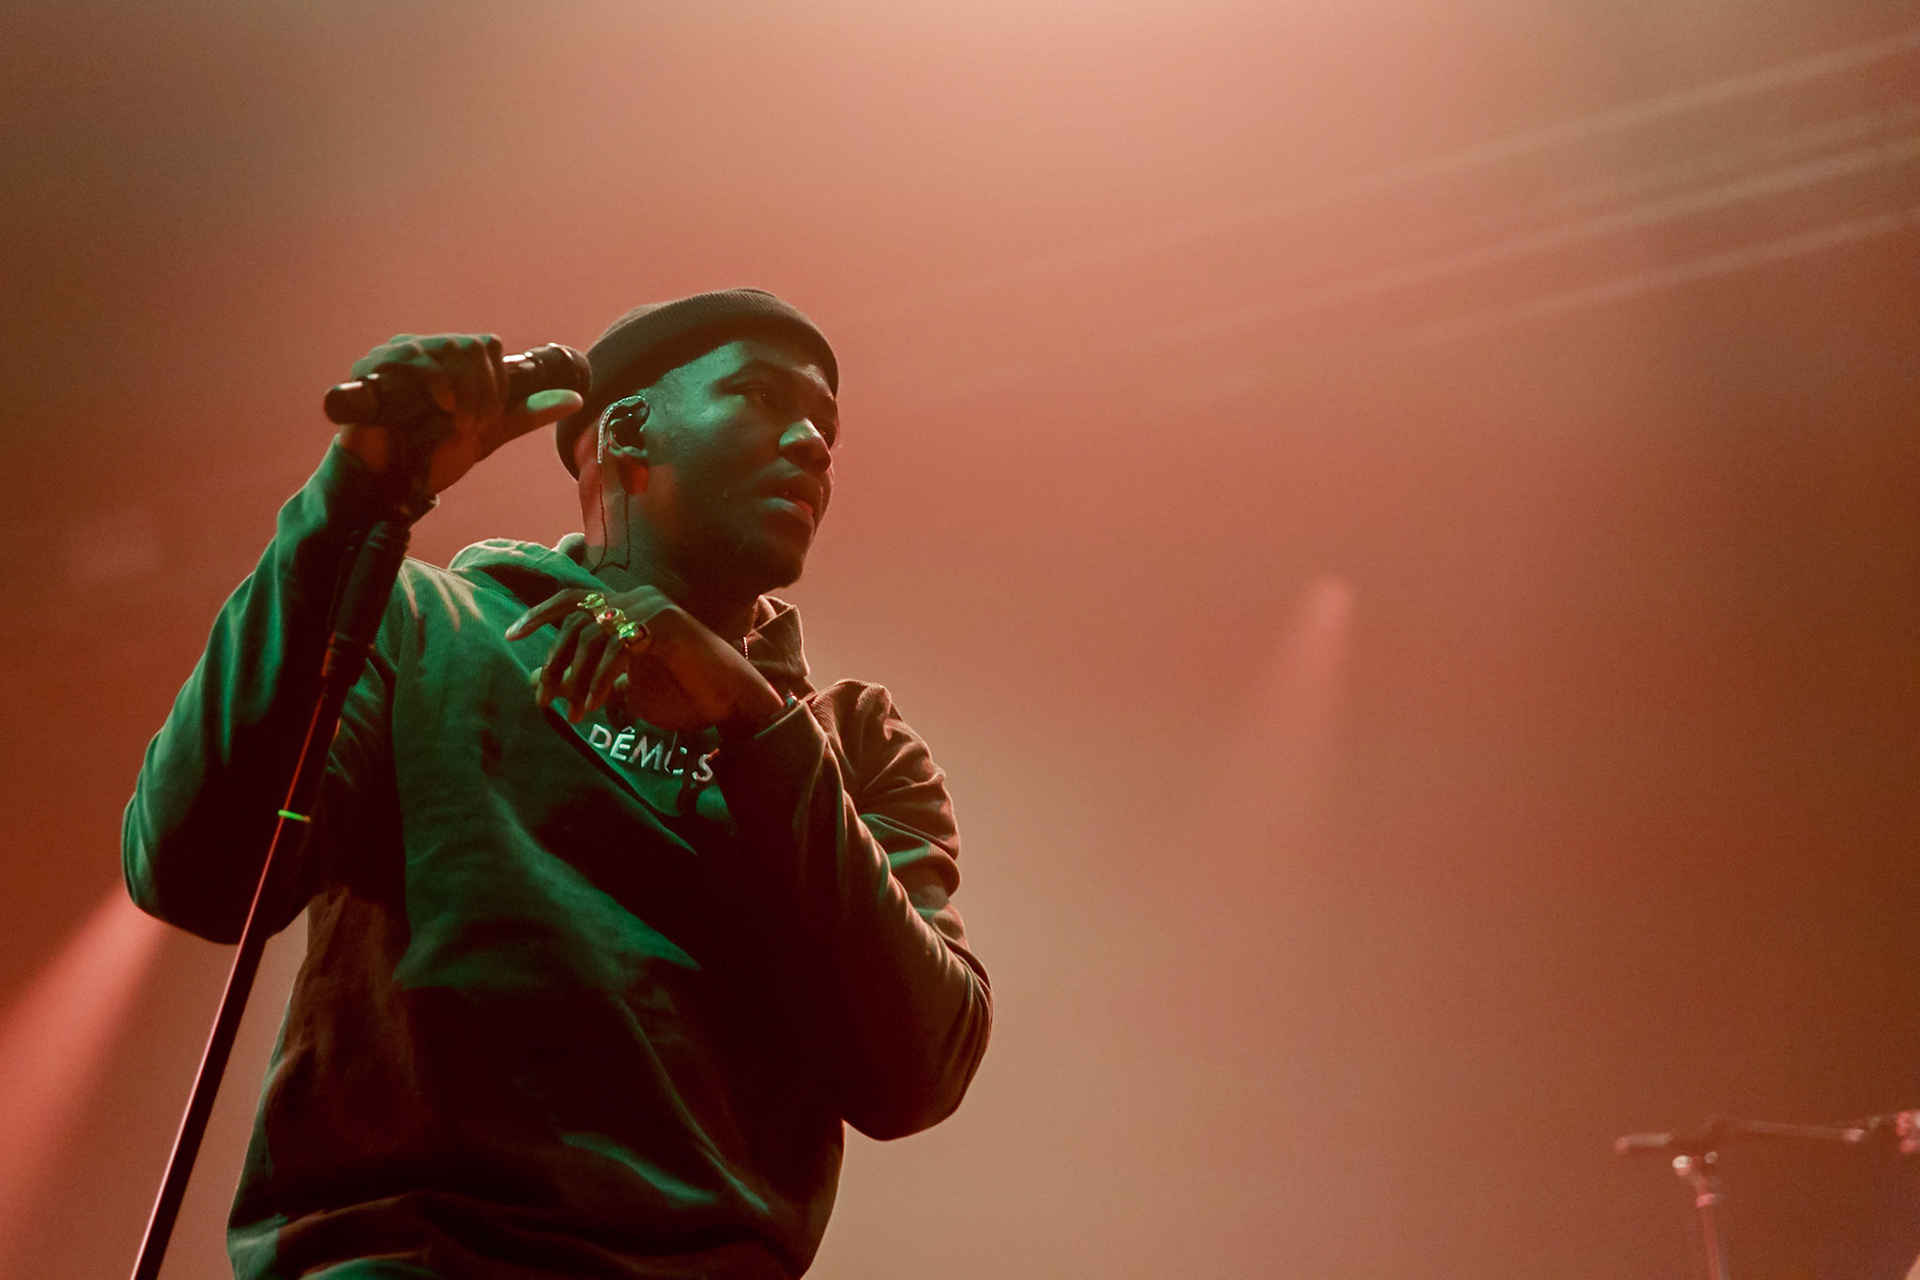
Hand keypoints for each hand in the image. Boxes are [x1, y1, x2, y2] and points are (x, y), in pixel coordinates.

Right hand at [335, 333, 582, 496]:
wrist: (390, 483)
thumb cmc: (433, 455)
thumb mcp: (487, 433)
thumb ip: (527, 414)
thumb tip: (577, 398)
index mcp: (450, 360)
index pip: (488, 346)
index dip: (497, 383)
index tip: (487, 419)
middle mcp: (424, 350)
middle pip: (474, 345)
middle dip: (485, 391)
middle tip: (473, 426)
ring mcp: (398, 354)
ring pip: (451, 348)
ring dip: (466, 392)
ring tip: (456, 423)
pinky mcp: (374, 367)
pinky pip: (415, 356)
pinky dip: (439, 383)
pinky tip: (442, 408)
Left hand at [505, 587, 786, 732]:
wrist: (728, 701)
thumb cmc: (680, 695)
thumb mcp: (621, 688)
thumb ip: (584, 678)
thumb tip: (535, 679)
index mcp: (627, 607)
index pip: (573, 599)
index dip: (540, 614)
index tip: (512, 636)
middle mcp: (636, 599)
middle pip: (576, 621)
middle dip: (554, 662)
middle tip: (544, 698)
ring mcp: (652, 606)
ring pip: (593, 635)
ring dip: (577, 678)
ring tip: (574, 711)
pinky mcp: (665, 621)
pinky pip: (618, 647)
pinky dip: (600, 678)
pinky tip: (593, 703)